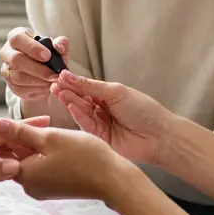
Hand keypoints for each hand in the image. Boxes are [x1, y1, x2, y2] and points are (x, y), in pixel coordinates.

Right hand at [0, 27, 69, 100]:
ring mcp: (6, 70)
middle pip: (15, 59)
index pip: (17, 38)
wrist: (41, 69)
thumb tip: (58, 46)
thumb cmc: (48, 52)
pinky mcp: (10, 85)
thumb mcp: (55, 45)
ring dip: (38, 81)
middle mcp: (6, 52)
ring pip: (17, 77)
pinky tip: (48, 86)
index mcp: (15, 37)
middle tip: (54, 74)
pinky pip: (20, 89)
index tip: (48, 56)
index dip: (32, 48)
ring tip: (53, 81)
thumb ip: (60, 44)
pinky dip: (37, 90)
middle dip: (37, 69)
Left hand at [0, 118, 134, 202]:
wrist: (113, 180)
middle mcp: (28, 186)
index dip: (15, 131)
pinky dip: (47, 156)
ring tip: (56, 134)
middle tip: (46, 124)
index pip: (3, 148)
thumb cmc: (84, 157)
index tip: (35, 123)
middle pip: (16, 155)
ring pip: (30, 161)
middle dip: (26, 137)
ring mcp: (41, 189)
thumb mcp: (50, 137)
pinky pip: (42, 169)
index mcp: (23, 174)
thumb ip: (20, 132)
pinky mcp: (54, 189)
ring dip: (38, 145)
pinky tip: (62, 147)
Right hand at [46, 71, 173, 165]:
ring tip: (60, 93)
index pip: (86, 88)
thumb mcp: (116, 92)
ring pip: (81, 112)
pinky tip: (72, 106)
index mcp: (108, 96)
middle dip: (68, 92)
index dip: (73, 83)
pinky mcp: (99, 139)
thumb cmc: (143, 110)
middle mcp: (102, 110)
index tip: (59, 77)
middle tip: (54, 86)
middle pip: (81, 100)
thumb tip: (69, 75)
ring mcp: (100, 125)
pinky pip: (86, 125)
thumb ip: (91, 86)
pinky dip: (79, 115)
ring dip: (71, 102)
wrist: (159, 136)